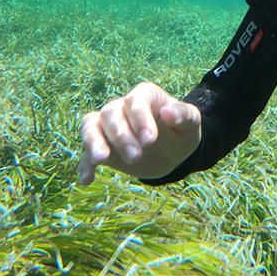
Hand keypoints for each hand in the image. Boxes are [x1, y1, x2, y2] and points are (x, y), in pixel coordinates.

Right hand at [78, 81, 200, 183]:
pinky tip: (87, 179)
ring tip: (101, 160)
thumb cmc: (181, 132)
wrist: (172, 152)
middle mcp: (122, 107)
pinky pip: (86, 153)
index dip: (140, 119)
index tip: (150, 140)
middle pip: (111, 114)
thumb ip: (184, 115)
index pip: (135, 102)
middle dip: (122, 136)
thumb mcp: (191, 124)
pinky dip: (85, 165)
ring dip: (94, 142)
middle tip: (136, 157)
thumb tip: (168, 112)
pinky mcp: (102, 148)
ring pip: (91, 126)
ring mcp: (108, 127)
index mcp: (144, 96)